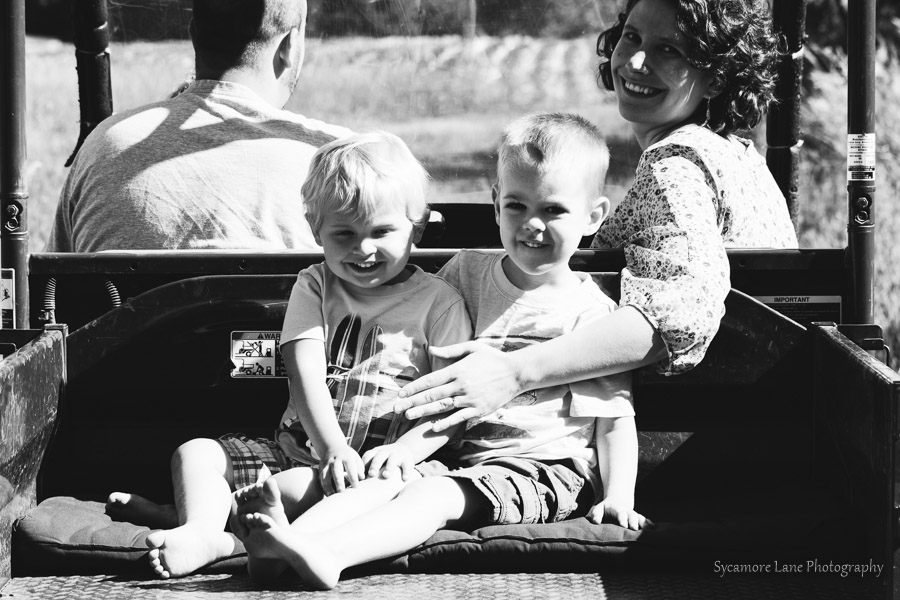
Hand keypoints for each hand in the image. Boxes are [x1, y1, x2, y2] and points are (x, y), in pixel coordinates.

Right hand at [318, 444, 364, 494]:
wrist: (333, 447)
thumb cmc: (348, 456)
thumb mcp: (355, 458)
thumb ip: (360, 468)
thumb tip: (362, 478)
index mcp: (347, 457)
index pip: (350, 467)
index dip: (353, 477)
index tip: (356, 486)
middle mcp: (336, 460)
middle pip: (336, 470)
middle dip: (338, 481)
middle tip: (341, 491)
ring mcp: (327, 464)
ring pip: (326, 475)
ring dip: (328, 485)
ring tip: (332, 495)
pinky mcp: (321, 468)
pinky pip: (321, 478)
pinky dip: (324, 486)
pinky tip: (327, 494)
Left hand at [362, 443, 415, 480]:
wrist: (404, 449)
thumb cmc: (386, 459)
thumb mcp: (376, 458)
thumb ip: (366, 468)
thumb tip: (350, 480)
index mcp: (376, 452)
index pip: (368, 456)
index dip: (364, 464)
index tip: (360, 475)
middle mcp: (386, 452)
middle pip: (379, 457)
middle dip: (375, 465)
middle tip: (371, 474)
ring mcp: (397, 455)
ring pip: (392, 460)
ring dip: (389, 467)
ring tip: (386, 475)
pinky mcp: (407, 460)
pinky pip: (407, 466)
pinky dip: (406, 472)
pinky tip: (405, 479)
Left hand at [394, 342, 522, 431]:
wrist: (517, 373)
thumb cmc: (493, 358)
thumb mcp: (472, 348)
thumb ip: (451, 350)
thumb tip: (432, 349)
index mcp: (457, 370)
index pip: (430, 380)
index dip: (413, 387)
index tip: (400, 393)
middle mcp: (461, 385)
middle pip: (431, 395)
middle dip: (411, 402)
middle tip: (396, 408)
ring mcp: (469, 399)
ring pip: (441, 407)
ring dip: (423, 413)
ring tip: (408, 417)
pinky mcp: (478, 409)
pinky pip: (459, 418)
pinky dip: (445, 422)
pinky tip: (433, 427)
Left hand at [587, 498, 647, 530]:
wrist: (618, 501)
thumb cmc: (606, 508)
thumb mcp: (599, 508)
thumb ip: (597, 514)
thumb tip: (596, 521)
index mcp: (617, 509)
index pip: (620, 513)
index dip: (622, 518)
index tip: (623, 525)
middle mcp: (627, 512)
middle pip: (632, 516)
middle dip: (634, 522)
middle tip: (635, 529)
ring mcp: (633, 515)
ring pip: (640, 518)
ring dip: (644, 523)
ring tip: (649, 530)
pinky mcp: (638, 518)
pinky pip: (645, 521)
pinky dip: (650, 524)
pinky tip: (654, 529)